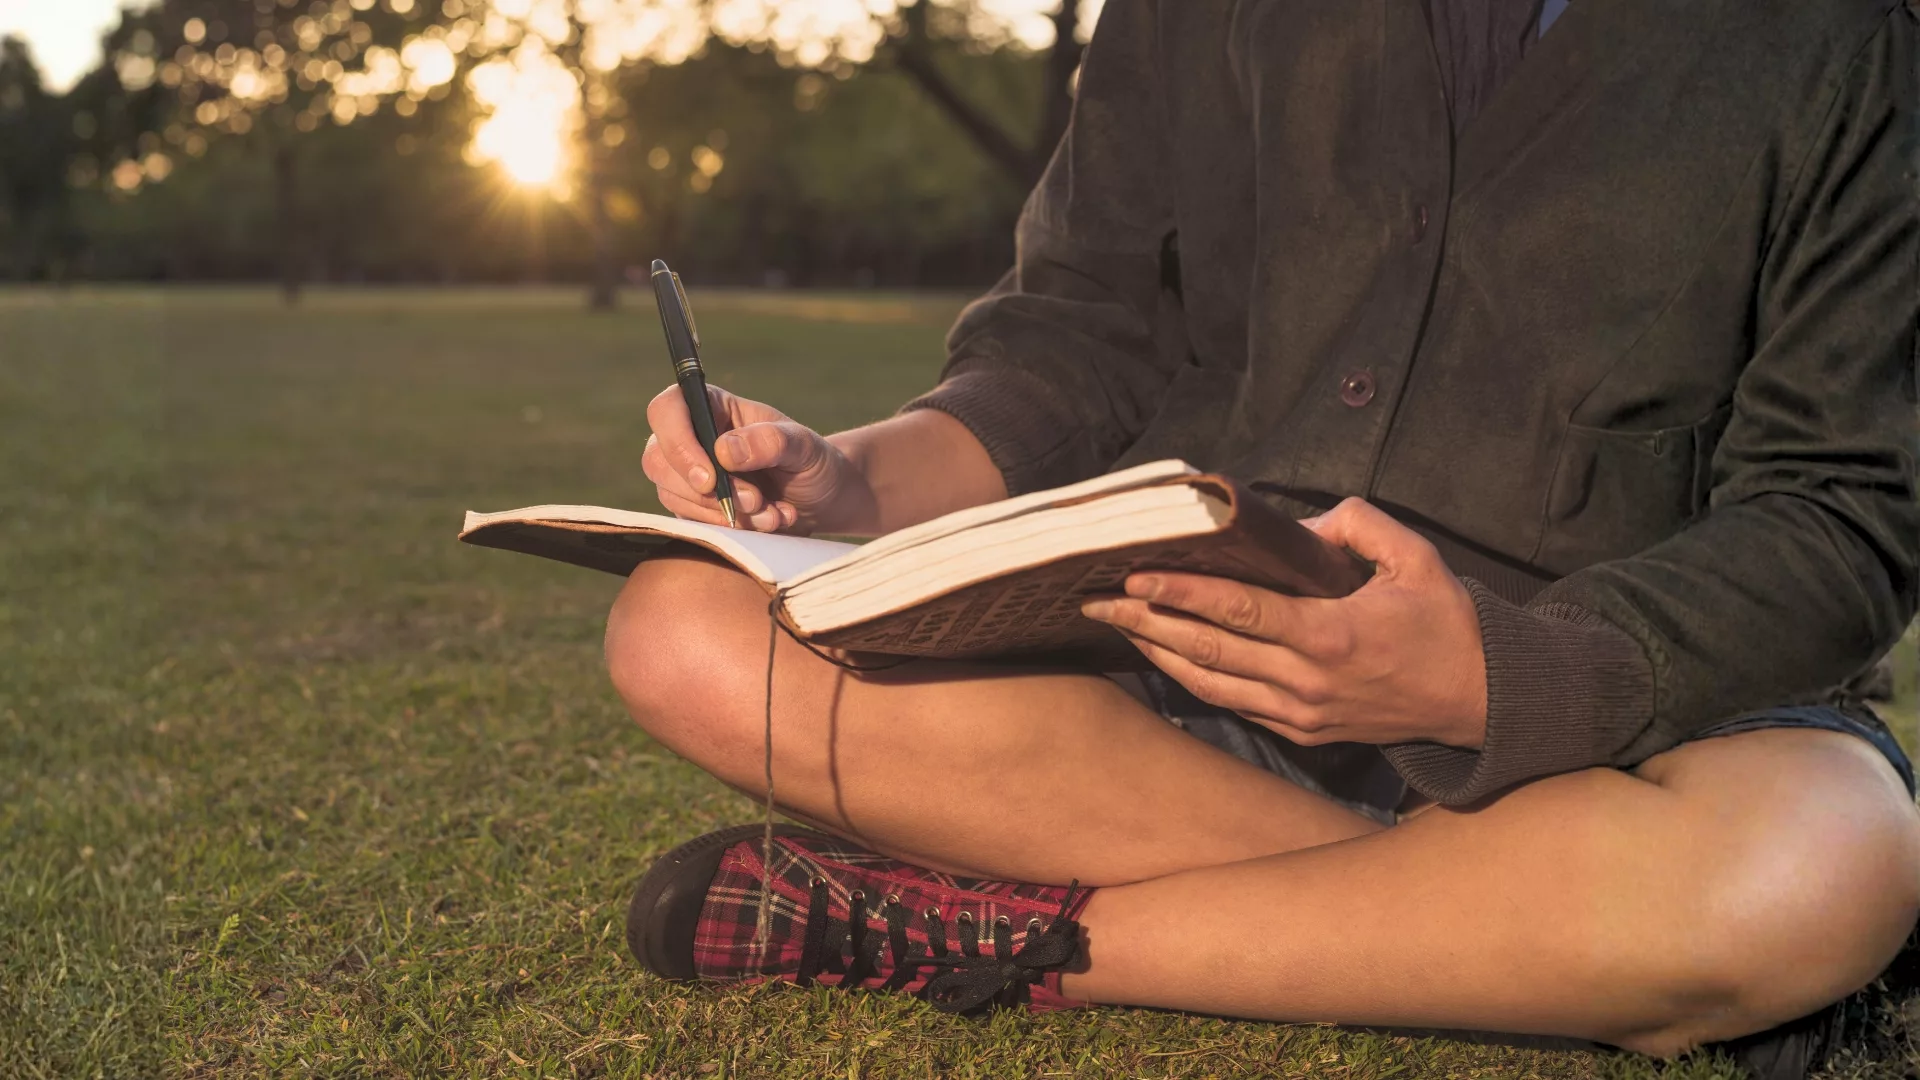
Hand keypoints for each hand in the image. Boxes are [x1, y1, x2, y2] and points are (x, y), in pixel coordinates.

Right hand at [642, 384, 876, 533]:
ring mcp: (688, 475)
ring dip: (722, 514)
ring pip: (671, 497)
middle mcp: (692, 437)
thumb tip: (724, 450)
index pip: (667, 410)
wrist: (823, 499)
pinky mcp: (694, 508)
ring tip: (772, 514)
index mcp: (712, 406)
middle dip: (705, 492)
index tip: (710, 478)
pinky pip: (691, 523)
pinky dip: (729, 530)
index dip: (677, 443)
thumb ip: (770, 441)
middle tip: (755, 501)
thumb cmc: (812, 461)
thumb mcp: (804, 446)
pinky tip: (768, 522)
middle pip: (657, 460)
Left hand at [1080, 498, 1487, 747]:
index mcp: (1330, 636)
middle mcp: (1306, 682)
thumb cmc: (1446, 624)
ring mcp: (1301, 714)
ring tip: (1116, 624)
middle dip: (1144, 624)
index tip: (1134, 576)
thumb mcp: (1415, 558)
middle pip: (1207, 650)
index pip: (1238, 611)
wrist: (1480, 702)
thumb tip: (1299, 523)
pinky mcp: (1302, 733)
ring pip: (1209, 684)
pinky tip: (1164, 654)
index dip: (1180, 594)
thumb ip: (1357, 525)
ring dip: (1157, 653)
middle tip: (1095, 599)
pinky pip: (1233, 704)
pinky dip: (1192, 678)